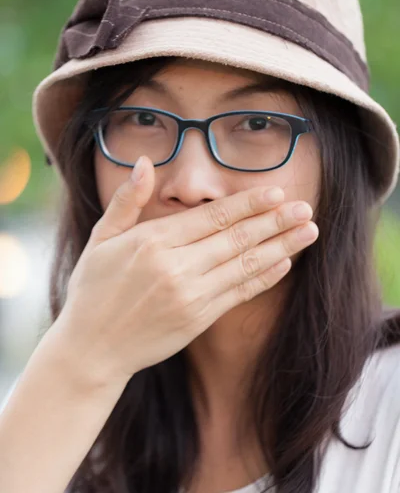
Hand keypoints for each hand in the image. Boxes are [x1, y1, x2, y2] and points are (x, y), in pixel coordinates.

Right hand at [56, 156, 318, 386]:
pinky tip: (285, 263)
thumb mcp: (101, 238)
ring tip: (309, 231)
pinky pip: (239, 294)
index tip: (276, 192)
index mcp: (153, 241)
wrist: (91, 349)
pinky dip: (264, 278)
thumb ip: (127, 200)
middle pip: (236, 239)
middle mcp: (176, 267)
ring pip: (244, 265)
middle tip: (305, 207)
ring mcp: (190, 296)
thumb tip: (145, 164)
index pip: (211, 217)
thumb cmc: (93, 289)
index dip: (247, 204)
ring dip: (281, 246)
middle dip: (275, 221)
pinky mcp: (198, 319)